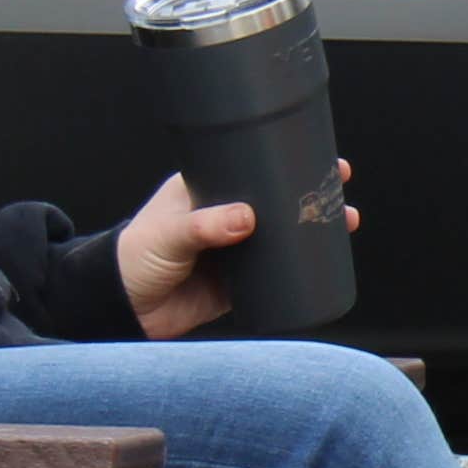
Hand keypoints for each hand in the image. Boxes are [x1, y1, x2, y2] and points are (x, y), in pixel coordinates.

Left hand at [113, 158, 353, 335]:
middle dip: (310, 195)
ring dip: (312, 231)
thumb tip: (247, 218)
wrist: (123, 309)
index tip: (317, 157)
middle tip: (340, 191)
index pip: (251, 167)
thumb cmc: (132, 258)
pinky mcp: (238, 283)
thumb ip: (204, 225)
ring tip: (344, 223)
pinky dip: (299, 270)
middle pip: (275, 200)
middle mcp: (224, 215)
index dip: (285, 161)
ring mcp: (234, 249)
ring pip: (282, 236)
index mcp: (206, 189)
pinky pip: (276, 274)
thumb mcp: (168, 233)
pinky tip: (324, 264)